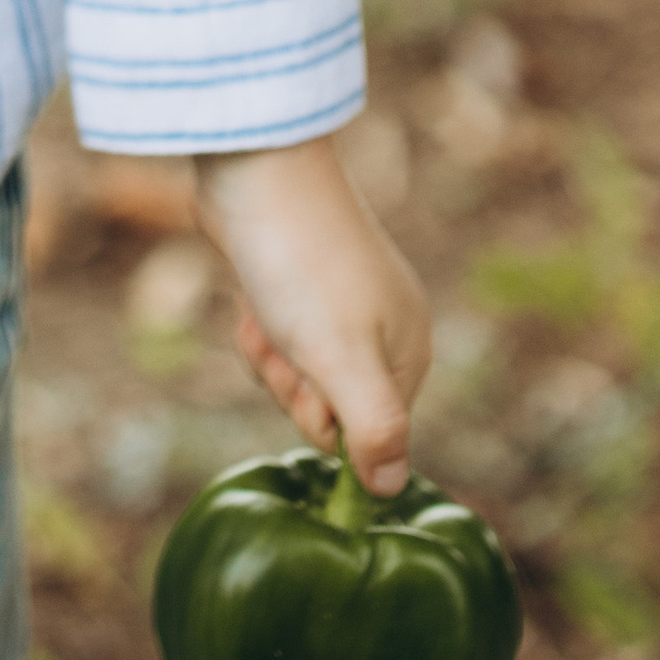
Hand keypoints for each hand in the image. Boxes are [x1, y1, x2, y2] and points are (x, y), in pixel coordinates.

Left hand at [194, 137, 431, 495]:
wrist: (257, 169)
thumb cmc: (302, 266)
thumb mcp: (342, 360)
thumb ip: (374, 430)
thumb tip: (390, 490)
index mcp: (409, 350)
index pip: (369, 435)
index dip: (324, 420)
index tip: (308, 382)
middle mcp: (383, 328)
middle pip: (329, 406)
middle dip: (291, 385)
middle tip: (281, 342)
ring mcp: (340, 303)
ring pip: (297, 372)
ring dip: (269, 356)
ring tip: (263, 314)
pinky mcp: (299, 283)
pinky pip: (277, 336)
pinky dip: (257, 327)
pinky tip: (250, 299)